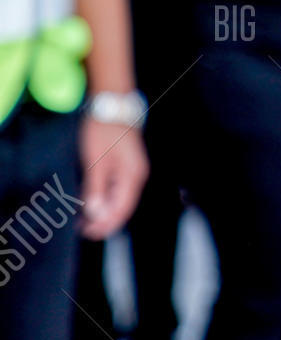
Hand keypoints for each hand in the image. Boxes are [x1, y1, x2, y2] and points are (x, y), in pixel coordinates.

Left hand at [78, 117, 147, 239]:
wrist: (113, 106)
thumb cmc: (103, 132)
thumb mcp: (95, 161)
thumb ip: (96, 187)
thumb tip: (95, 213)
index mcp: (132, 176)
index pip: (121, 209)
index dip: (106, 223)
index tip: (89, 233)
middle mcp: (137, 175)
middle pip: (124, 206)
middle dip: (106, 220)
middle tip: (85, 230)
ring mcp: (134, 170)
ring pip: (121, 198)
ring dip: (105, 210)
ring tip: (86, 220)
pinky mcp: (127, 164)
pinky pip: (119, 188)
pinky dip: (107, 197)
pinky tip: (93, 201)